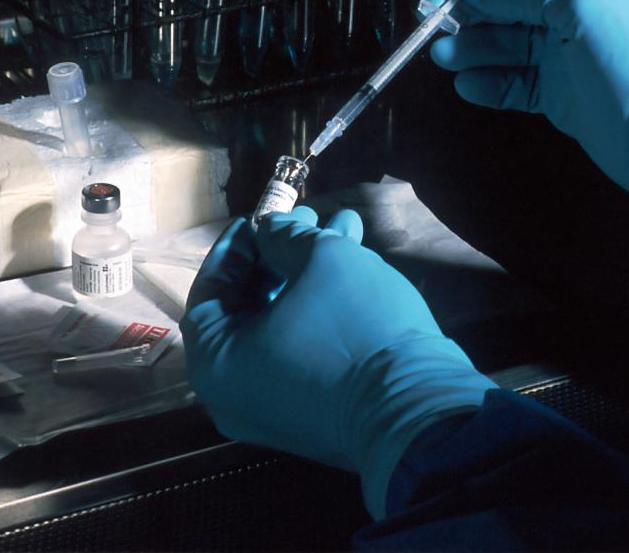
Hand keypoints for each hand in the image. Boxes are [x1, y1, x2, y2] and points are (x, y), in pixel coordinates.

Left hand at [181, 207, 494, 517]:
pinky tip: (357, 263)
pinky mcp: (314, 413)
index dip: (236, 246)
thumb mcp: (321, 260)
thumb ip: (284, 235)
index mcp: (216, 365)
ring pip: (284, 322)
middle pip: (250, 306)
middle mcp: (235, 394)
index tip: (261, 216)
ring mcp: (274, 408)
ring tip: (346, 226)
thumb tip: (270, 230)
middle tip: (309, 217)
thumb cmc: (355, 328)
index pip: (210, 290)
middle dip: (283, 254)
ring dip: (310, 272)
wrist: (419, 410)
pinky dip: (321, 308)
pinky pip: (303, 349)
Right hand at [431, 0, 628, 251]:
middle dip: (475, 3)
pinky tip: (467, 84)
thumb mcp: (583, 3)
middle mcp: (591, 2)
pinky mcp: (564, 93)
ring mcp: (576, 50)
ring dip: (476, 44)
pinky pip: (519, 80)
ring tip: (442, 55)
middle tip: (430, 15)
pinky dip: (493, 81)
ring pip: (513, 39)